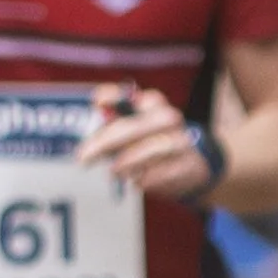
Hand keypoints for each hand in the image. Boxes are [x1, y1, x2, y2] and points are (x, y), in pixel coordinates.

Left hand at [77, 86, 217, 200]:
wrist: (193, 170)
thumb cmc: (152, 147)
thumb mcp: (133, 131)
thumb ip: (112, 123)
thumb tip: (97, 111)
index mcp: (152, 104)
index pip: (130, 95)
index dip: (113, 97)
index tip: (96, 102)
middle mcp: (169, 119)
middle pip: (136, 126)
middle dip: (106, 142)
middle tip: (84, 158)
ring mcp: (182, 142)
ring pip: (153, 149)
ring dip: (128, 162)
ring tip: (114, 171)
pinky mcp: (189, 165)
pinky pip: (164, 172)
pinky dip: (146, 179)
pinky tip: (136, 181)